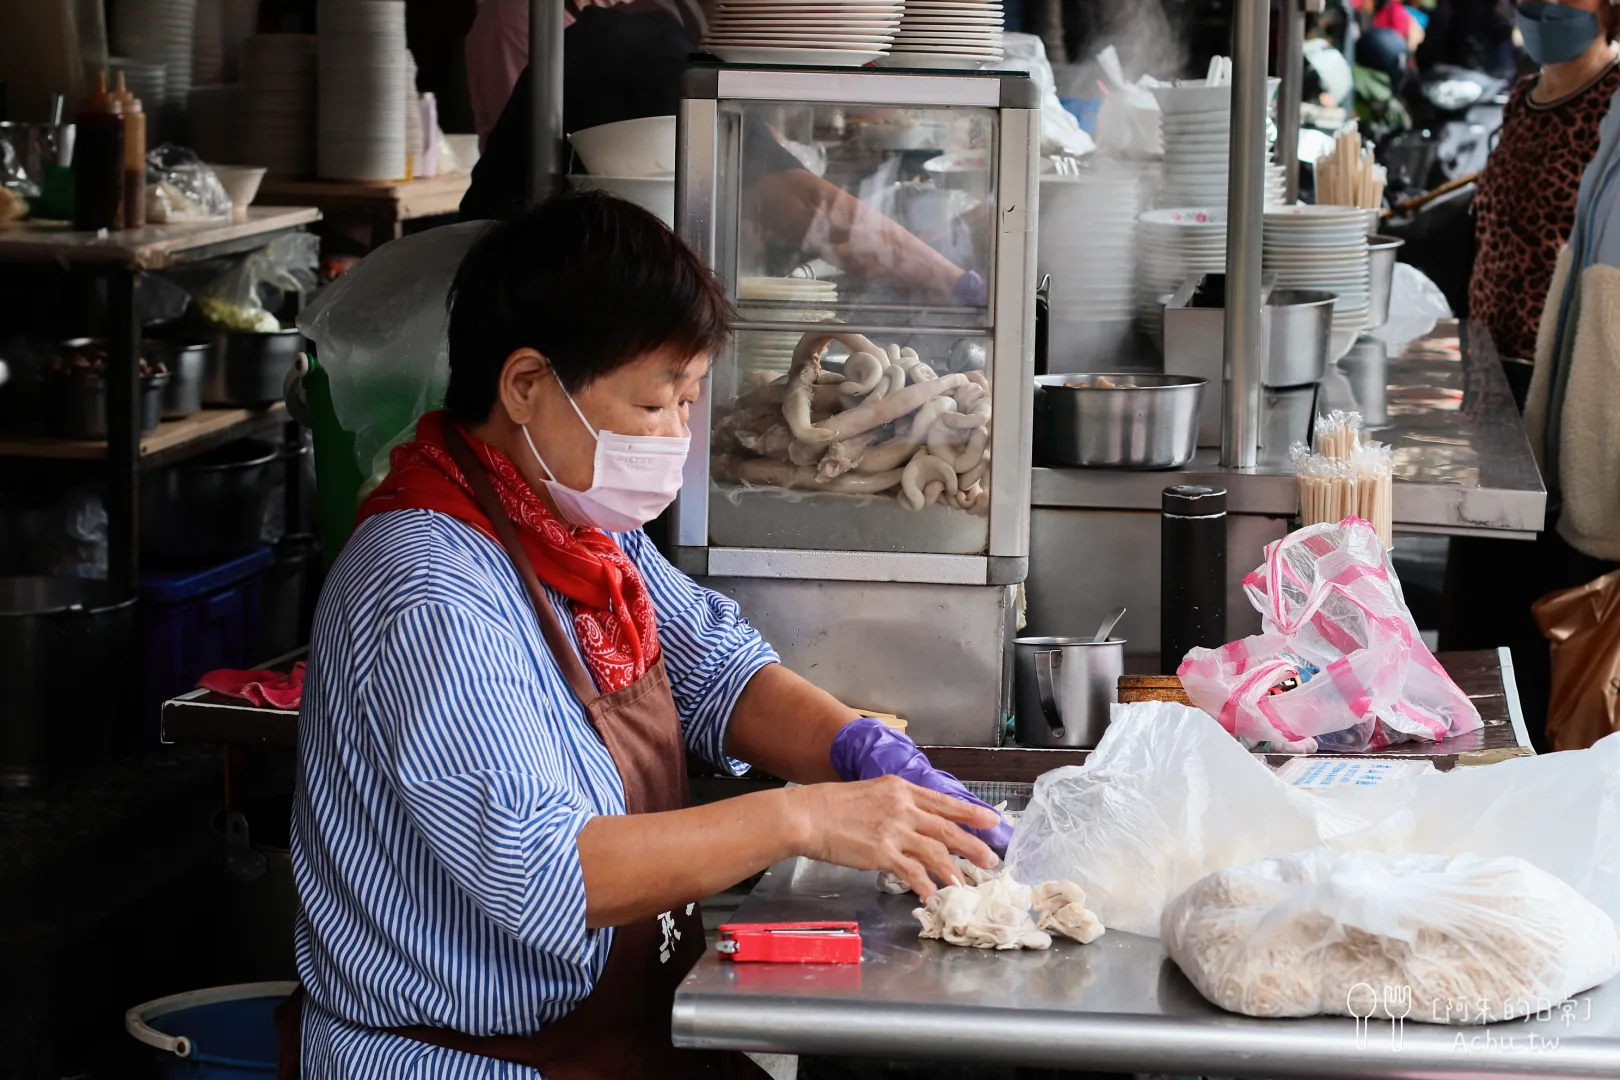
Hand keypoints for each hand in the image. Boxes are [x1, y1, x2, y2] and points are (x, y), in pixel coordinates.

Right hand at [785, 776, 998, 899]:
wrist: (807, 815)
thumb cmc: (832, 805)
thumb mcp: (871, 793)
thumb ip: (895, 804)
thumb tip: (913, 821)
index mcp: (901, 789)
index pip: (945, 802)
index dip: (971, 813)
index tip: (992, 821)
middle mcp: (902, 808)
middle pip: (948, 829)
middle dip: (973, 846)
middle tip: (991, 860)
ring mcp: (893, 830)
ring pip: (935, 852)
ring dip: (952, 871)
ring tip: (964, 886)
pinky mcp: (881, 852)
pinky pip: (912, 871)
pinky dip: (925, 885)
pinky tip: (932, 895)